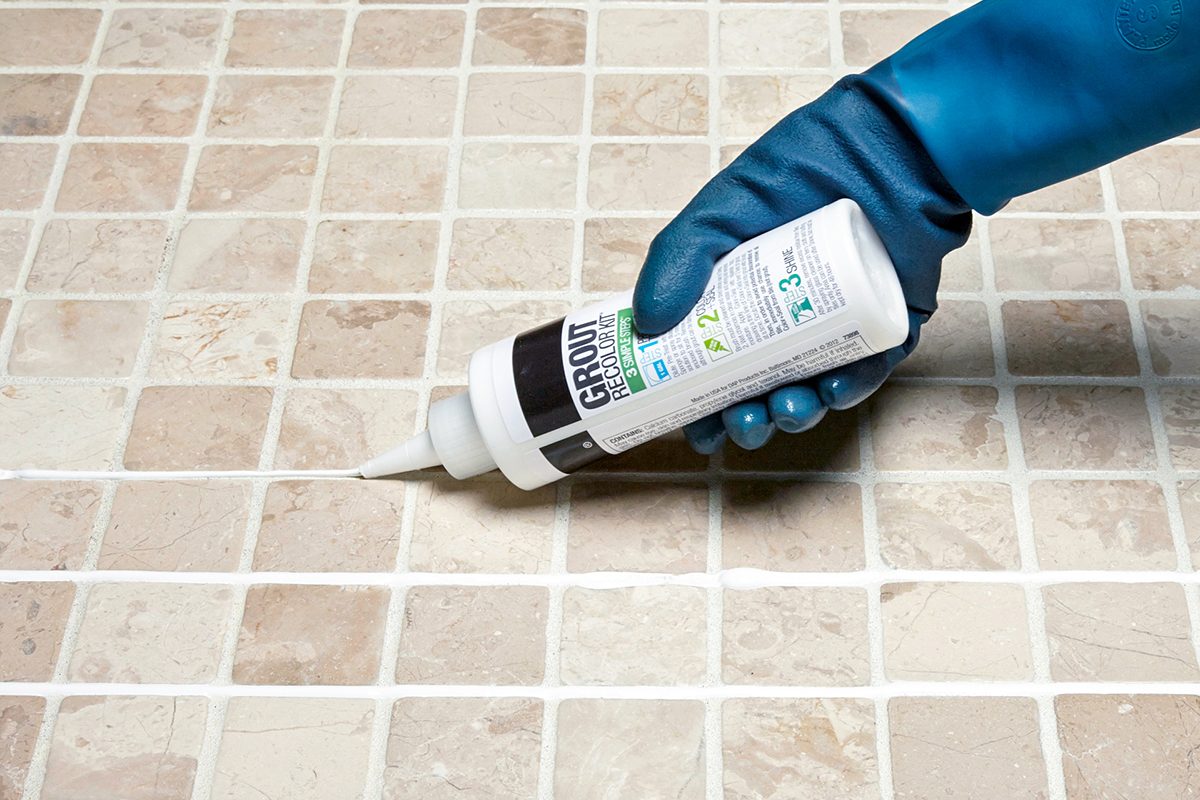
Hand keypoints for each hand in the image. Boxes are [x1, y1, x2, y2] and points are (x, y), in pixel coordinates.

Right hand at [632, 74, 972, 453]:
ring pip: (814, 386)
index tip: (689, 422)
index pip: (716, 358)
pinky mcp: (889, 324)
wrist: (896, 141)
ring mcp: (841, 322)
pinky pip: (870, 370)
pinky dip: (852, 387)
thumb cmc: (807, 162)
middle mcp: (791, 313)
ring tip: (782, 410)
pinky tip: (833, 391)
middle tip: (738, 422)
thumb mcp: (724, 206)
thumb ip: (678, 255)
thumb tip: (644, 326)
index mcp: (745, 291)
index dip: (700, 397)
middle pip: (762, 384)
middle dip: (747, 416)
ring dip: (795, 412)